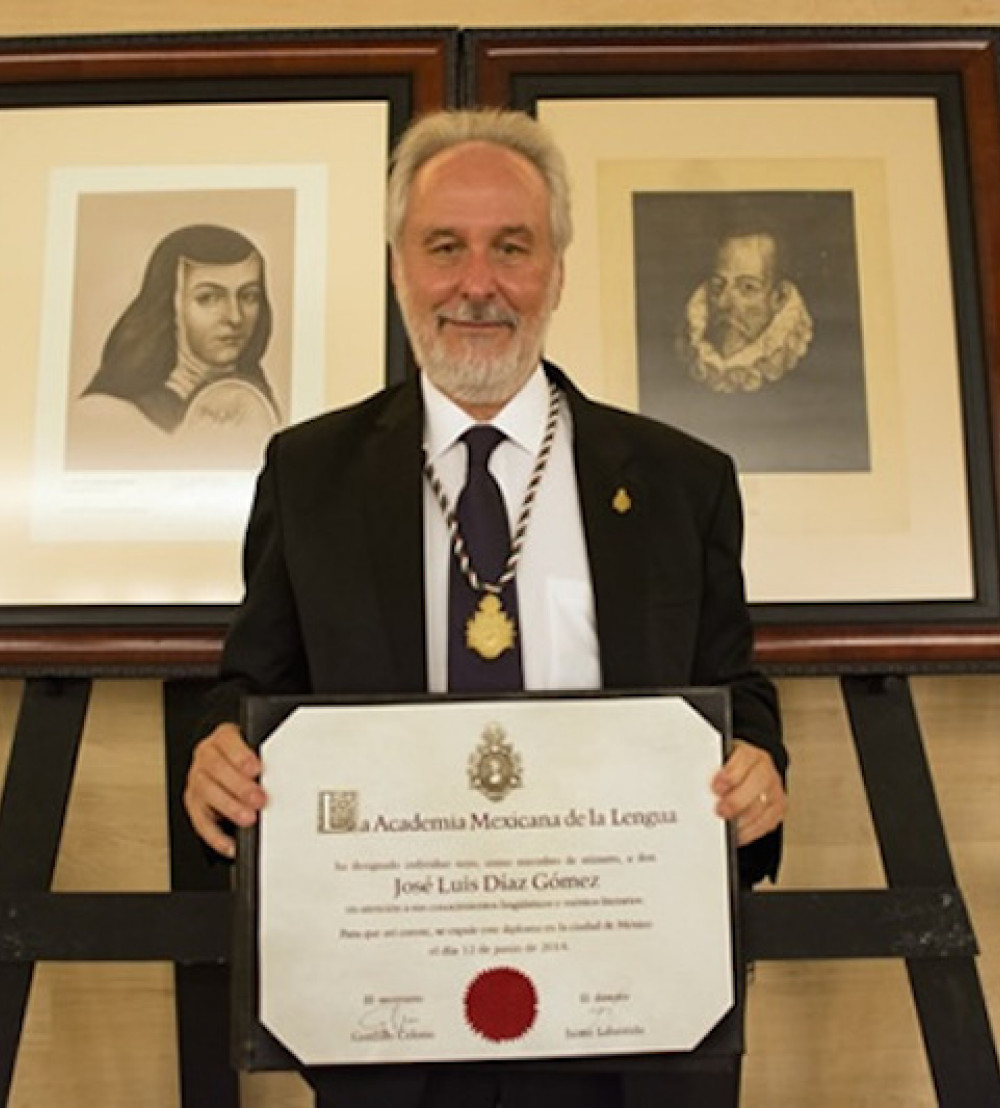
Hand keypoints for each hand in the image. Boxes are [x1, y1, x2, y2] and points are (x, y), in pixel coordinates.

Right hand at [183, 722, 265, 857]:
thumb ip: (265, 754)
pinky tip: (230, 843)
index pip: (227, 742)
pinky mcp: (193, 804)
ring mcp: (197, 780)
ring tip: (249, 819)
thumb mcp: (254, 746)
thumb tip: (286, 767)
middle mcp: (206, 757)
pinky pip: (200, 821)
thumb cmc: (243, 755)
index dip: (241, 756)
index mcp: (223, 738)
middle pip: (216, 769)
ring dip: (229, 807)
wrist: (223, 760)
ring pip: (206, 792)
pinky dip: (215, 835)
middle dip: (239, 786)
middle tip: (259, 799)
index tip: (256, 769)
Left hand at [711, 739, 785, 846]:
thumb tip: (695, 783)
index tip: (716, 787)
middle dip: (737, 800)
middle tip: (720, 810)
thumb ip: (710, 769)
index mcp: (750, 754)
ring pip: (763, 806)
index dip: (731, 774)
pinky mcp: (777, 809)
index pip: (745, 758)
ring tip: (726, 825)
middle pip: (758, 783)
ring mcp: (774, 790)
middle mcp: (766, 770)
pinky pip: (767, 823)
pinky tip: (736, 834)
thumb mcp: (719, 761)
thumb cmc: (727, 769)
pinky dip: (750, 831)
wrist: (746, 774)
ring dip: (743, 819)